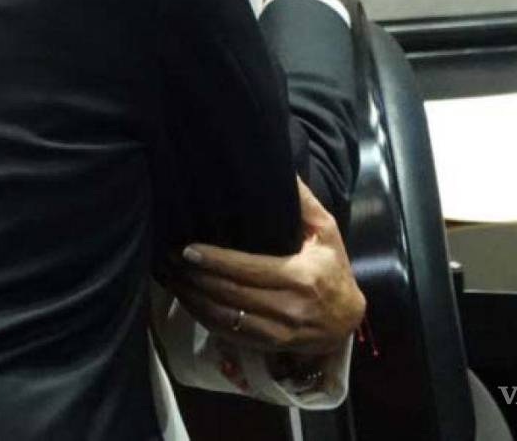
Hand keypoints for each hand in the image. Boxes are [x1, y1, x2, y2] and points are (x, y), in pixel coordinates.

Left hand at [160, 178, 364, 355]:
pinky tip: (187, 300)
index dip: (215, 261)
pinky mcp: (269, 345)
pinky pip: (229, 333)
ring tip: (171, 278)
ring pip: (225, 316)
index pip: (248, 269)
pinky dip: (204, 317)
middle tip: (168, 260)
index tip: (187, 250)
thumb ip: (303, 202)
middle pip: (231, 293)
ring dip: (193, 298)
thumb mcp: (326, 232)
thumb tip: (283, 171)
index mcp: (302, 276)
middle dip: (195, 278)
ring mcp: (278, 331)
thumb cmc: (333, 269)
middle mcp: (290, 307)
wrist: (348, 320)